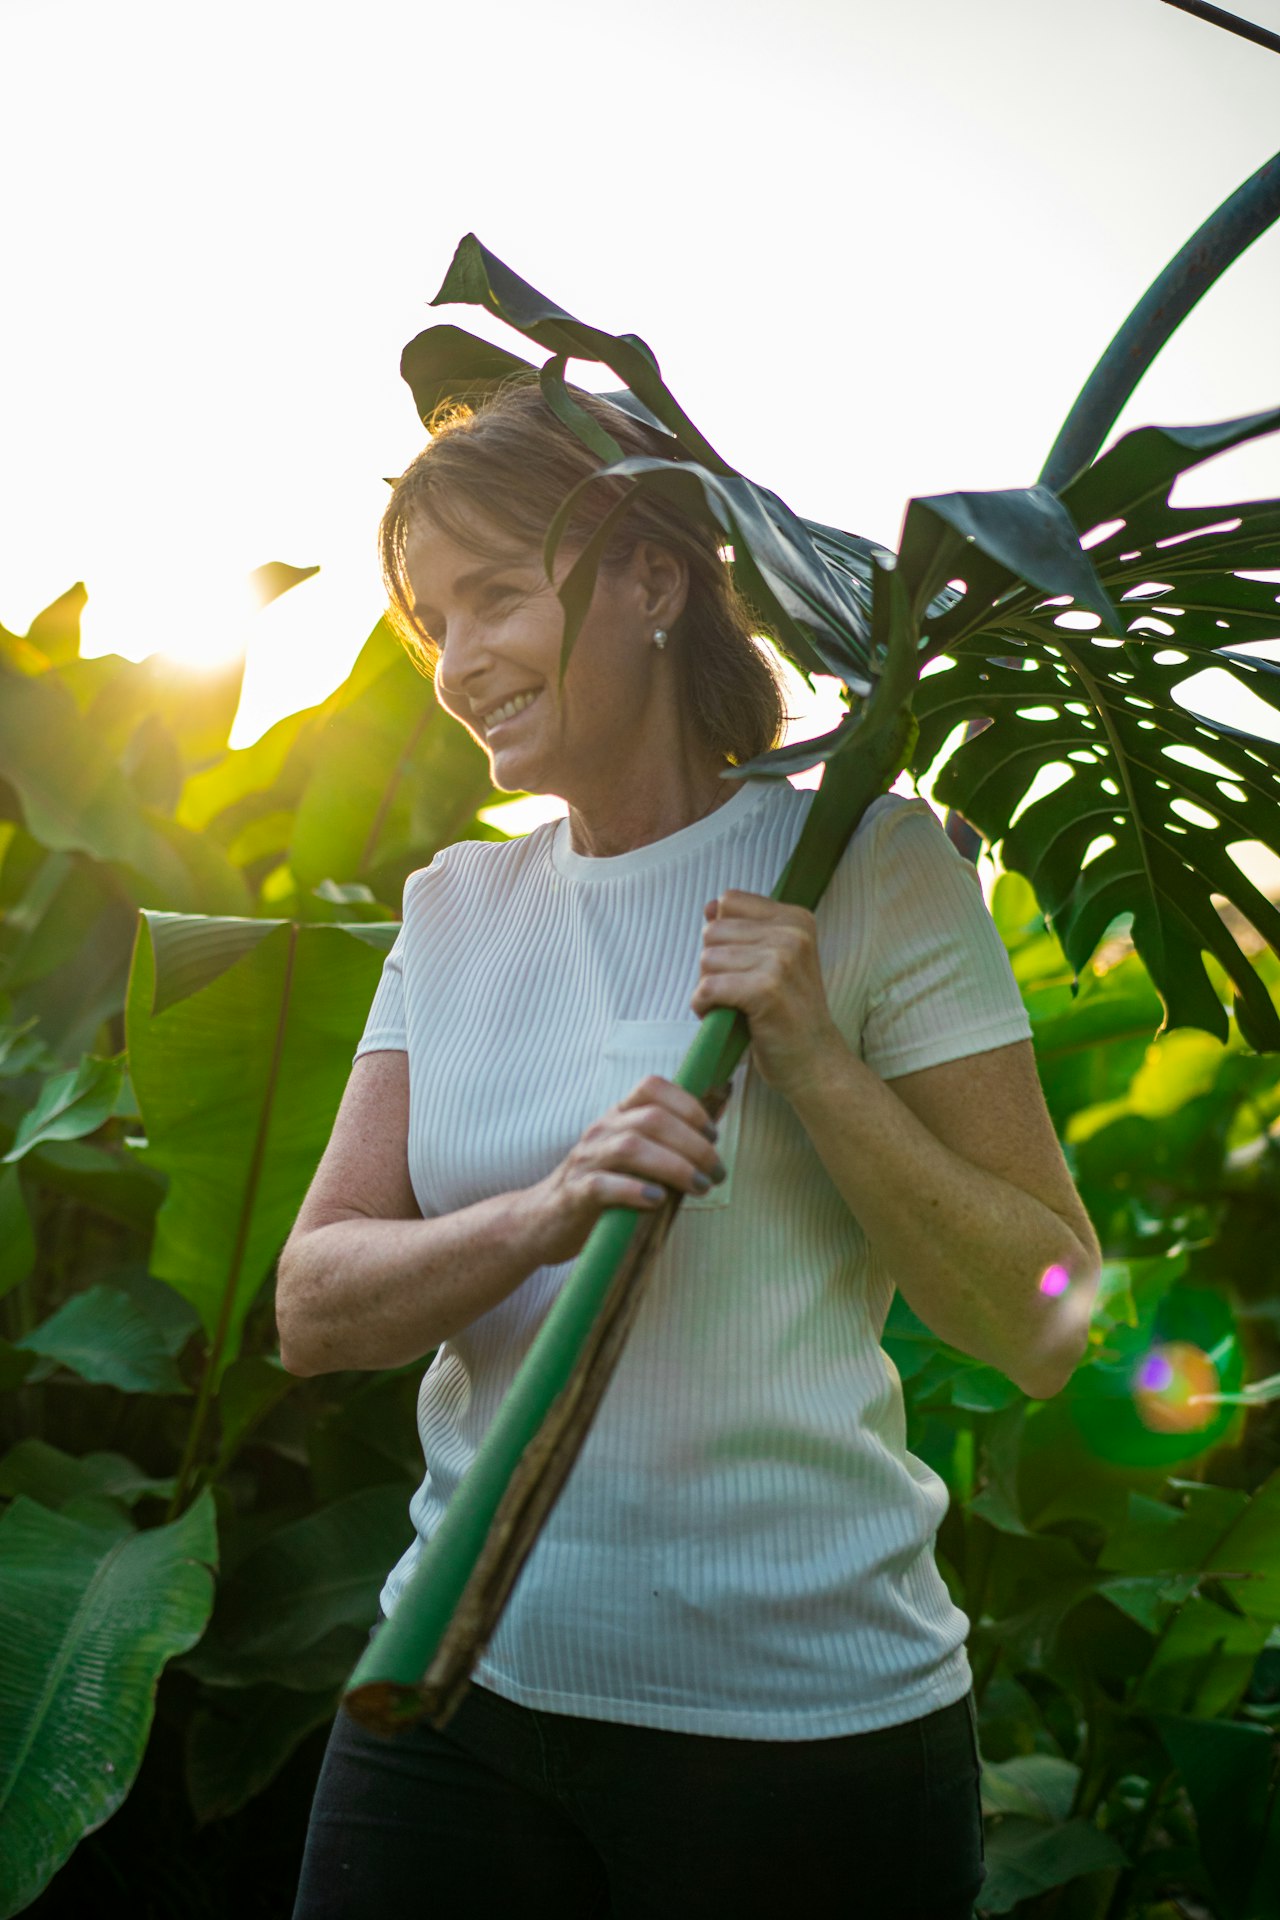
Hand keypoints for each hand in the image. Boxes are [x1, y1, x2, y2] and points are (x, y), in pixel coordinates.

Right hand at [529, 1075, 725, 1264]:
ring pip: (631, 1147)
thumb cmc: (602, 1189)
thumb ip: (667, 1143)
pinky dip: (633, 1190)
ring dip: (673, 1166)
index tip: (713, 1134)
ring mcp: (586, 1160)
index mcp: (617, 1117)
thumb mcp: (633, 1158)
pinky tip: (656, 1201)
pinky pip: (602, 1185)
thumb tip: (715, 1122)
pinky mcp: (574, 1194)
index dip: (689, 1105)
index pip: (652, 1087)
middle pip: (652, 1120)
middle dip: (693, 1144)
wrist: (543, 1221)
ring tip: (699, 1187)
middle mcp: (601, 1131)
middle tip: (716, 1172)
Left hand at [691, 890, 845, 1098]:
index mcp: (796, 919)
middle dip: (713, 964)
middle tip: (736, 990)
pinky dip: (703, 1006)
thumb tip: (710, 906)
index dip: (723, 935)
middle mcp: (792, 933)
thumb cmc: (788, 1013)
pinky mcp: (766, 990)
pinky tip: (720, 1016)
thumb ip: (744, 930)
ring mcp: (781, 960)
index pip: (729, 901)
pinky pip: (708, 988)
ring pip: (707, 959)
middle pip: (713, 931)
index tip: (740, 964)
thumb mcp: (774, 961)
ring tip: (733, 1005)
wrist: (814, 1061)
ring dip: (708, 987)